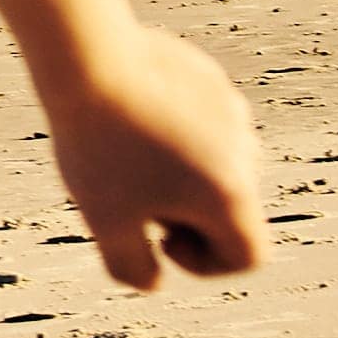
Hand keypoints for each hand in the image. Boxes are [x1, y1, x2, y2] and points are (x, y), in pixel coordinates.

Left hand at [39, 19, 276, 288]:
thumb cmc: (98, 145)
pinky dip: (178, 135)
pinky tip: (131, 117)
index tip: (159, 239)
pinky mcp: (212, 79)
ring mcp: (232, 111)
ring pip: (219, 165)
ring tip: (129, 154)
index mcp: (230, 194)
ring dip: (183, 175)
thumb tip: (155, 281)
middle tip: (133, 195)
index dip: (206, 265)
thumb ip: (133, 269)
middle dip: (188, 216)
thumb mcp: (104, 222)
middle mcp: (244, 153)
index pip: (249, 256)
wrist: (87, 56)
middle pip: (234, 210)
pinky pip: (206, 125)